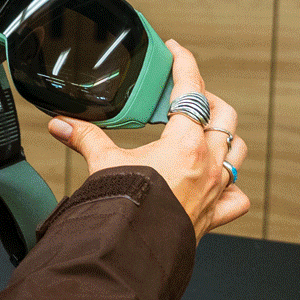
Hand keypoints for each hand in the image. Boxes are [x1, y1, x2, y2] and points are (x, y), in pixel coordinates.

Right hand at [47, 41, 249, 239]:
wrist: (133, 249)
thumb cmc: (126, 207)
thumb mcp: (103, 162)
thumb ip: (85, 137)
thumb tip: (61, 123)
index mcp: (185, 141)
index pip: (190, 88)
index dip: (184, 63)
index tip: (176, 50)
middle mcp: (208, 161)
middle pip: (223, 114)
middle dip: (207, 99)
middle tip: (188, 95)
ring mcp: (217, 187)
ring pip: (237, 149)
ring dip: (226, 135)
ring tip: (208, 130)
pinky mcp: (216, 213)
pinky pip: (238, 195)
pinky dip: (233, 185)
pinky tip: (220, 181)